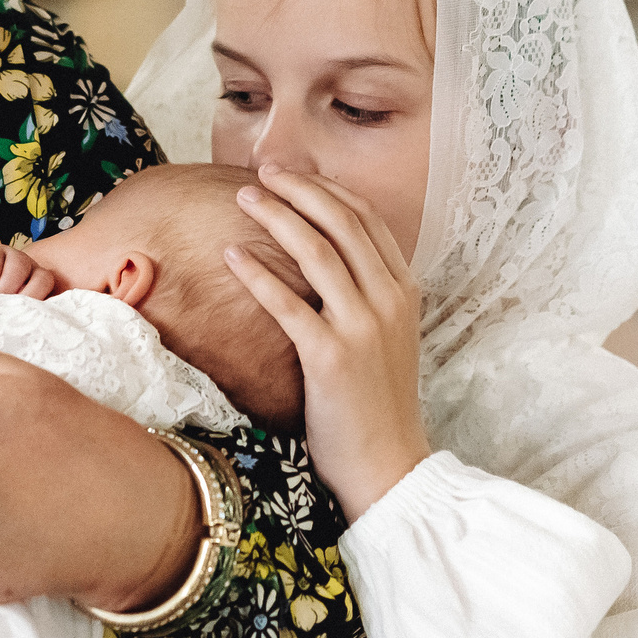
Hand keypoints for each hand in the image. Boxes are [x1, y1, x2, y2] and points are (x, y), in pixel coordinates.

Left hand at [229, 166, 428, 521]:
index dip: (327, 189)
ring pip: (317, 251)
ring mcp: (363, 326)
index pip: (366, 218)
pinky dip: (258, 274)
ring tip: (243, 199)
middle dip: (299, 189)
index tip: (293, 174)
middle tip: (262, 173)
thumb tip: (328, 257)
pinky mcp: (331, 357)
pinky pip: (288, 303)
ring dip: (277, 217)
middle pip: (342, 222)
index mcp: (405, 290)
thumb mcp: (388, 337)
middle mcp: (389, 299)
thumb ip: (368, 294)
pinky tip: (233, 255)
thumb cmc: (378, 403)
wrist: (389, 464)